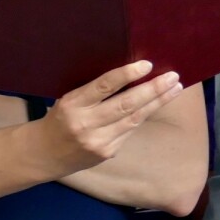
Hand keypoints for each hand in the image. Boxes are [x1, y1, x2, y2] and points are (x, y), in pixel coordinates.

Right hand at [40, 61, 182, 171]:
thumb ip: (95, 91)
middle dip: (153, 89)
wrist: (44, 154)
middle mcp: (86, 123)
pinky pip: (130, 130)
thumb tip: (130, 74)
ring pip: (134, 119)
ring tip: (175, 88)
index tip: (147, 65)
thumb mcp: (69, 100)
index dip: (127, 74)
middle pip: (126, 104)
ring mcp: (98, 141)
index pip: (104, 86)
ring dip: (157, 102)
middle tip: (173, 76)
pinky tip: (158, 104)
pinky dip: (145, 115)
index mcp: (73, 104)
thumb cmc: (60, 119)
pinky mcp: (108, 152)